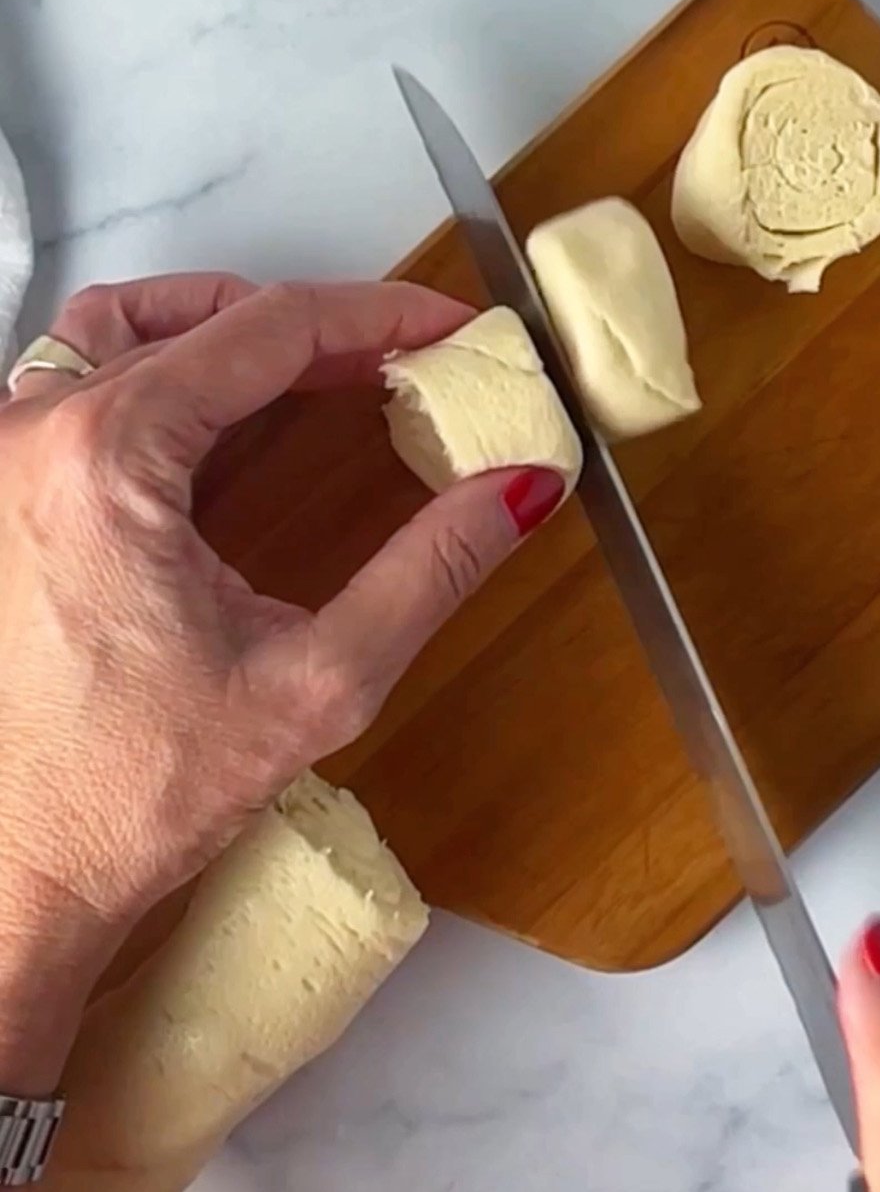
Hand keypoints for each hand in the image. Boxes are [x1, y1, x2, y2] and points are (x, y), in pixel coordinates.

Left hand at [0, 274, 563, 1068]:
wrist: (18, 873)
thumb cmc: (135, 794)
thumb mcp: (319, 681)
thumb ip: (430, 570)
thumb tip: (518, 491)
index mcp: (107, 459)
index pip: (267, 331)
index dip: (377, 318)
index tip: (447, 330)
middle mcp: (30, 435)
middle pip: (194, 317)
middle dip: (311, 328)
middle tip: (397, 360)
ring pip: (116, 332)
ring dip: (220, 332)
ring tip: (309, 370)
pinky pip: (73, 388)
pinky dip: (155, 376)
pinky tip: (215, 428)